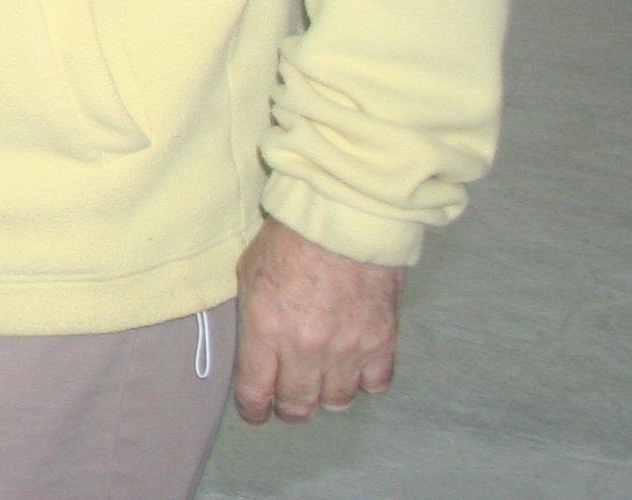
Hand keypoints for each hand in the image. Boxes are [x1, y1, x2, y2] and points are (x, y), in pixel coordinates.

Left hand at [233, 217, 403, 424]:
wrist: (345, 218)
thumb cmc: (290, 238)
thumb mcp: (249, 273)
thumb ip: (254, 319)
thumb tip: (257, 351)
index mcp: (266, 329)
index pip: (256, 392)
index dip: (254, 410)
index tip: (256, 413)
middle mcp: (305, 348)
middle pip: (298, 405)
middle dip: (289, 409)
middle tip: (287, 403)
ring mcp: (347, 349)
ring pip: (337, 401)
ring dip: (326, 398)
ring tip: (322, 385)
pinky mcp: (381, 342)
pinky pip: (375, 385)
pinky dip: (364, 382)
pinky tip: (355, 369)